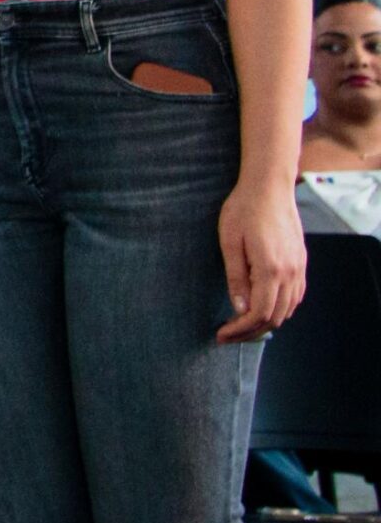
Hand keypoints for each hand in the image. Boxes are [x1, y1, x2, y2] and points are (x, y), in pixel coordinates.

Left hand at [215, 176, 307, 342]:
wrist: (269, 187)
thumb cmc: (243, 210)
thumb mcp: (229, 242)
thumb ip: (235, 277)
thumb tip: (238, 309)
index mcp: (271, 270)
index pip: (258, 314)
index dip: (240, 330)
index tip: (221, 335)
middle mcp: (290, 273)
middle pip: (275, 317)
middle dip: (251, 331)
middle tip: (227, 335)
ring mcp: (299, 268)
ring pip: (288, 309)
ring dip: (266, 322)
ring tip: (241, 325)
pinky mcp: (300, 262)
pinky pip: (295, 296)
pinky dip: (280, 308)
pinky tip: (262, 308)